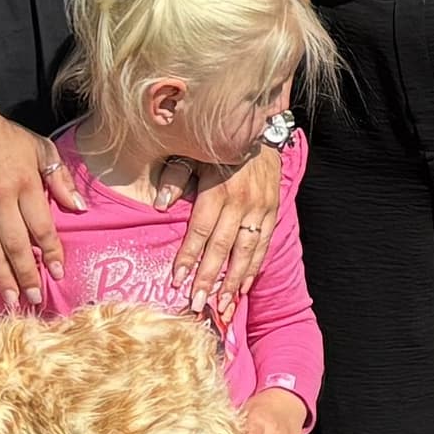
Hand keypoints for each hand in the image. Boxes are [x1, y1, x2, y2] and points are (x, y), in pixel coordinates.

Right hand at [0, 110, 82, 311]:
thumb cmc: (5, 138)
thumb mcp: (41, 148)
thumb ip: (60, 178)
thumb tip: (79, 209)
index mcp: (26, 182)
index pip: (41, 225)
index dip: (51, 251)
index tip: (59, 272)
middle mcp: (1, 197)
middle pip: (16, 243)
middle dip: (27, 274)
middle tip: (35, 299)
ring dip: (3, 277)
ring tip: (13, 300)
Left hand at [166, 131, 289, 319]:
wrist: (261, 128)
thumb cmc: (217, 146)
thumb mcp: (191, 153)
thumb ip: (174, 177)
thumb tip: (160, 204)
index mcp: (217, 189)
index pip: (200, 231)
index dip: (188, 257)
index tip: (177, 281)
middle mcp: (241, 202)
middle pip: (222, 247)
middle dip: (209, 278)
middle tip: (198, 304)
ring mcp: (260, 208)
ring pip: (246, 251)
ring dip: (233, 281)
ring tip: (222, 305)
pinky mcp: (273, 211)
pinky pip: (263, 244)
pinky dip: (254, 268)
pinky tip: (243, 287)